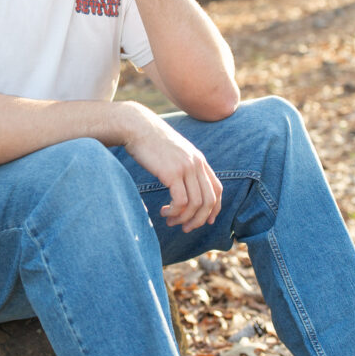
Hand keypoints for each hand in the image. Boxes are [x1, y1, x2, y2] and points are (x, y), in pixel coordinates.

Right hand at [121, 103, 222, 231]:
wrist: (136, 127)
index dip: (214, 208)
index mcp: (199, 160)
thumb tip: (184, 186)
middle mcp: (197, 164)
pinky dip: (174, 212)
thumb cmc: (150, 141)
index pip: (217, 189)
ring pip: (195, 204)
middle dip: (199, 220)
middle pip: (209, 201)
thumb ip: (183, 166)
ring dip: (183, 218)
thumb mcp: (174, 153)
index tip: (206, 221)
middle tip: (185, 228)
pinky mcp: (172, 173)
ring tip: (170, 221)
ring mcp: (186, 168)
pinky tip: (163, 212)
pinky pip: (181, 202)